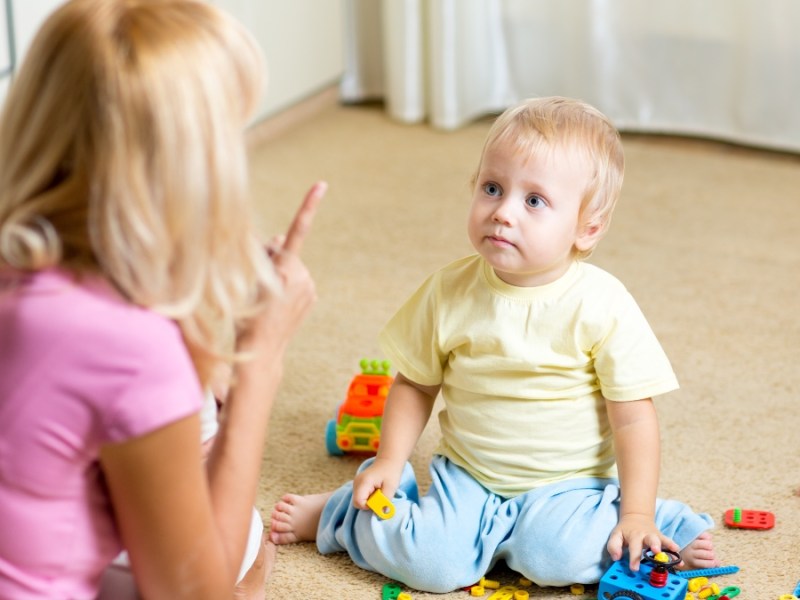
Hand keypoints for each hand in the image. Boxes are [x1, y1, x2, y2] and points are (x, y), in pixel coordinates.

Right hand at [238, 182, 326, 355]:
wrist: (262, 348)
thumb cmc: (248, 314)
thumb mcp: (250, 280)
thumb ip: (266, 255)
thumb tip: (280, 238)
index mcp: (287, 268)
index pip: (297, 230)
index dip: (308, 205)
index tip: (321, 184)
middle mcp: (304, 275)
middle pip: (284, 252)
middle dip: (270, 257)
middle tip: (255, 279)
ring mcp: (310, 287)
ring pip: (291, 267)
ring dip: (279, 272)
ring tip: (266, 295)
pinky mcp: (312, 296)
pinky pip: (298, 281)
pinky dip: (287, 284)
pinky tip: (277, 301)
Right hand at [352, 457, 403, 510]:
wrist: (388, 461)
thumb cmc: (391, 473)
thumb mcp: (391, 487)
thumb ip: (385, 501)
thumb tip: (382, 513)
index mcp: (364, 482)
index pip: (358, 502)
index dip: (368, 506)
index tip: (378, 501)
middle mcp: (357, 482)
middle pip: (357, 502)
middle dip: (368, 504)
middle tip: (379, 497)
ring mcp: (356, 483)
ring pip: (358, 500)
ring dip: (369, 500)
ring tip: (378, 492)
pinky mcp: (358, 484)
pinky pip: (360, 496)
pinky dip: (368, 497)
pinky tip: (375, 490)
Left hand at [606, 513, 678, 570]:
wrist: (636, 517)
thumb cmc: (625, 530)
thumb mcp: (615, 535)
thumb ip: (613, 546)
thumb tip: (616, 557)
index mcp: (634, 536)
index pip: (633, 548)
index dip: (634, 558)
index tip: (634, 568)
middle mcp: (646, 536)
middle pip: (650, 539)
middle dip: (654, 545)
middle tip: (656, 551)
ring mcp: (655, 537)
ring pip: (662, 540)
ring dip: (668, 546)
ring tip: (674, 552)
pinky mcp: (662, 539)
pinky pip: (669, 543)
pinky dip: (675, 550)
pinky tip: (679, 558)